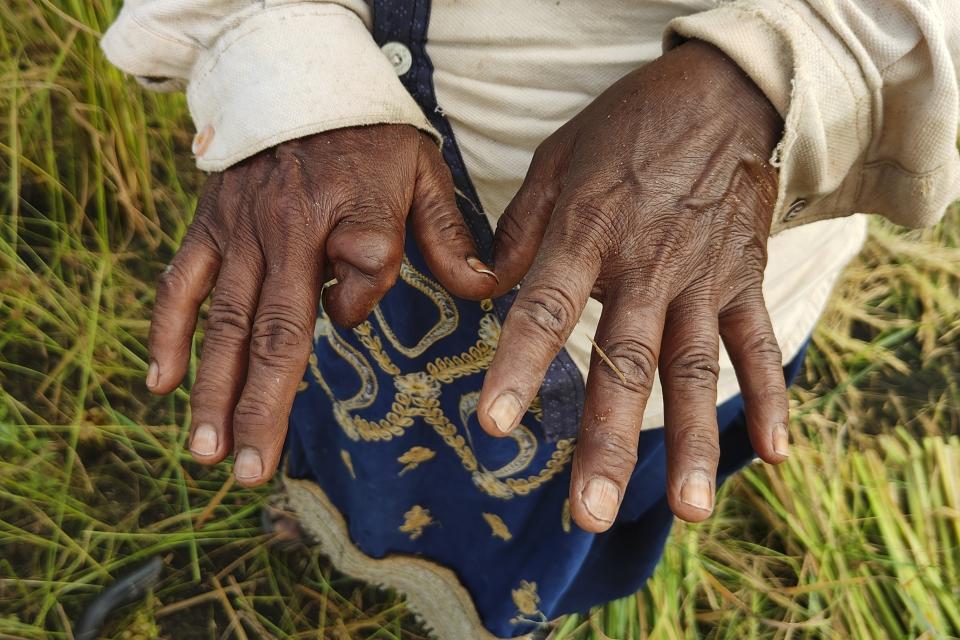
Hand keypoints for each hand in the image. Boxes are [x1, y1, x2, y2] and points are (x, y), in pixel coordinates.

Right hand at [147, 125, 496, 485]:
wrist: (303, 81)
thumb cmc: (371, 137)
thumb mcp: (424, 174)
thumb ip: (449, 235)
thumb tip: (484, 290)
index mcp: (354, 209)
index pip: (367, 272)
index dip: (363, 297)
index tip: (357, 302)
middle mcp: (291, 228)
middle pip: (277, 329)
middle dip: (261, 406)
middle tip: (248, 471)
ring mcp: (242, 230)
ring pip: (225, 322)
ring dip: (213, 390)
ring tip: (205, 453)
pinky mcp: (210, 227)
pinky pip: (181, 285)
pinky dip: (167, 334)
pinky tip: (159, 385)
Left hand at [478, 41, 786, 527]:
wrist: (722, 92)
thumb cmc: (627, 125)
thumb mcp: (557, 157)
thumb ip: (520, 227)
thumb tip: (486, 286)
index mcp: (589, 230)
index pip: (547, 309)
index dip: (520, 368)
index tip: (495, 426)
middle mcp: (647, 265)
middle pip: (626, 362)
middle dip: (607, 441)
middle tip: (588, 512)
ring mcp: (702, 277)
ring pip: (695, 369)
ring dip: (691, 442)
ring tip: (687, 512)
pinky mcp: (744, 280)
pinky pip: (758, 344)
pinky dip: (768, 397)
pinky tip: (772, 455)